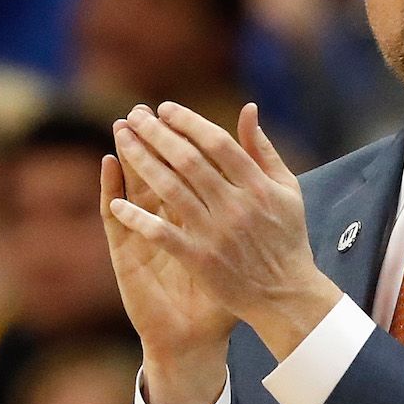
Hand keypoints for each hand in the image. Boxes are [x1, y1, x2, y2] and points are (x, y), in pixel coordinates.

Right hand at [102, 107, 235, 403]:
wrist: (201, 338)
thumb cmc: (227, 291)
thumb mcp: (245, 246)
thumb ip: (252, 214)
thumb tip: (268, 183)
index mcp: (196, 217)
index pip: (189, 172)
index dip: (185, 143)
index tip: (178, 114)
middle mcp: (169, 223)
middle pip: (158, 173)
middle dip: (151, 142)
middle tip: (140, 111)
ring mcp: (146, 240)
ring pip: (135, 192)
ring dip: (129, 160)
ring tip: (121, 129)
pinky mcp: (130, 258)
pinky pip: (119, 224)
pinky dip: (113, 195)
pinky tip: (108, 170)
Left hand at [106, 102, 341, 361]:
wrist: (286, 294)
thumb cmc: (287, 237)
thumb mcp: (287, 189)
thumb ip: (263, 149)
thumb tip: (248, 109)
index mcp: (259, 186)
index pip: (218, 142)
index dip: (188, 122)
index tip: (164, 109)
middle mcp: (236, 205)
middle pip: (188, 160)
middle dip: (157, 134)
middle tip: (134, 116)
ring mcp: (216, 233)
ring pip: (170, 189)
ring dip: (141, 162)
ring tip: (121, 140)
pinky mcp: (200, 259)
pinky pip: (161, 233)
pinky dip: (138, 217)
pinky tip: (117, 202)